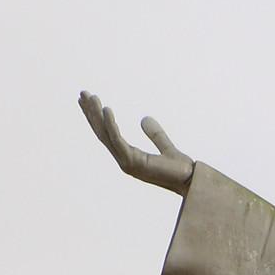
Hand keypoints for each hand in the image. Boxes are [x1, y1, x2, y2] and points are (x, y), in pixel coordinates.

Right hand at [79, 92, 193, 193]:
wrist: (192, 181)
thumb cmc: (181, 170)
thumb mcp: (165, 146)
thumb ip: (155, 134)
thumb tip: (144, 118)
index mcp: (129, 157)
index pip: (108, 135)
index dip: (97, 118)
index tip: (90, 100)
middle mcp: (124, 160)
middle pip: (102, 133)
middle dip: (91, 113)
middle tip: (82, 93)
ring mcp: (127, 162)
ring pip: (106, 135)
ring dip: (96, 115)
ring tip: (91, 97)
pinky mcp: (134, 162)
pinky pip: (118, 140)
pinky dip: (111, 124)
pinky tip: (106, 109)